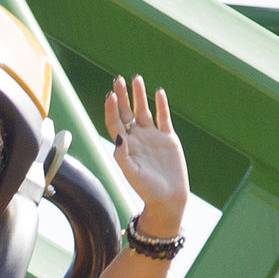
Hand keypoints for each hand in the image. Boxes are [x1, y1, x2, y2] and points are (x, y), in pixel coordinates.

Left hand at [105, 74, 188, 237]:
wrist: (168, 199)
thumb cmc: (146, 190)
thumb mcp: (131, 173)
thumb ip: (123, 155)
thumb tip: (118, 135)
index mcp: (125, 146)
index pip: (114, 122)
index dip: (111, 109)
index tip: (110, 95)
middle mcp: (137, 138)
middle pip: (126, 112)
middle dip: (122, 95)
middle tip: (118, 79)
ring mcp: (152, 137)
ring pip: (144, 111)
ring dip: (139, 95)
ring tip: (136, 78)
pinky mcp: (168, 138)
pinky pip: (164, 117)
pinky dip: (161, 105)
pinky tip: (158, 91)